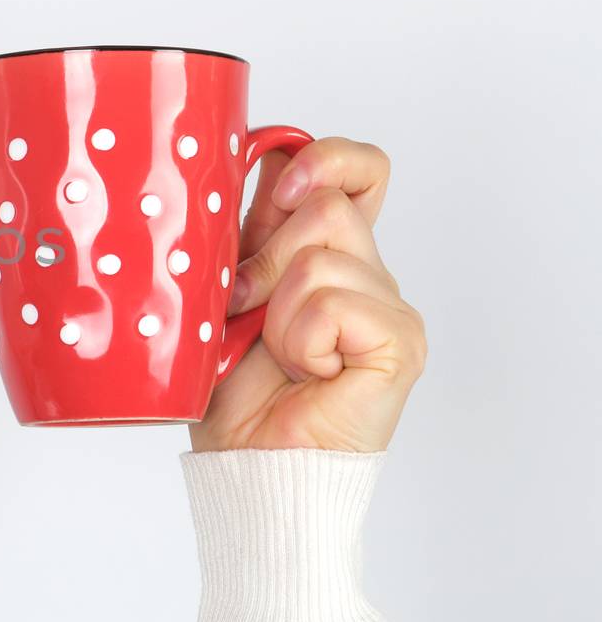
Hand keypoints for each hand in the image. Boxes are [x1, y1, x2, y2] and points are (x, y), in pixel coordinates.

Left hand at [190, 137, 426, 453]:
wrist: (246, 462)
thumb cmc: (230, 390)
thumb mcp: (221, 292)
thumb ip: (240, 234)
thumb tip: (230, 166)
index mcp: (324, 253)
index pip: (358, 169)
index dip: (324, 158)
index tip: (278, 189)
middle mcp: (365, 273)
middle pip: (328, 206)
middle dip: (267, 259)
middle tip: (248, 312)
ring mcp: (389, 307)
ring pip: (321, 256)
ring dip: (277, 312)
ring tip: (278, 355)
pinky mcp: (400, 341)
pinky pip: (333, 303)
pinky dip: (300, 339)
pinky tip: (307, 372)